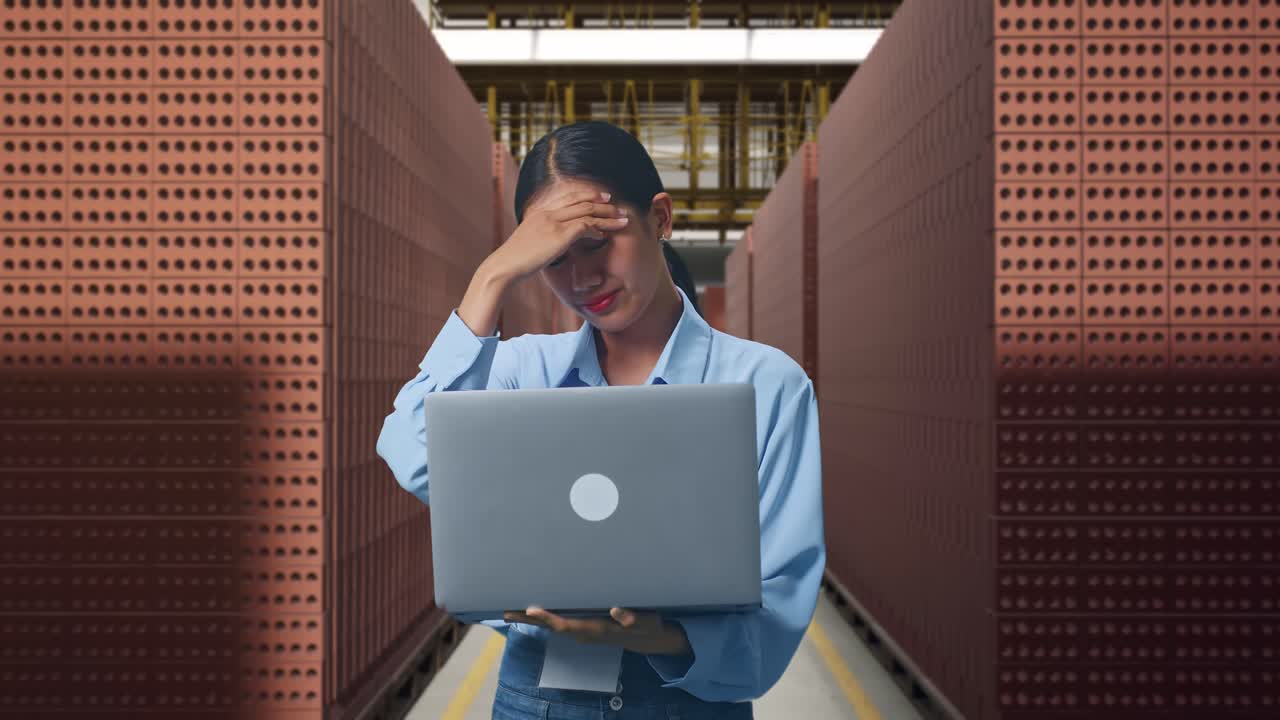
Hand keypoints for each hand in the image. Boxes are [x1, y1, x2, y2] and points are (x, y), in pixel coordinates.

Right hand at [486, 188, 629, 282]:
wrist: (504, 266)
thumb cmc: (515, 261)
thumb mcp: (528, 243)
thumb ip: (542, 237)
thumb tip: (549, 243)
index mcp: (540, 212)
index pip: (570, 197)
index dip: (589, 195)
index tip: (603, 197)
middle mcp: (548, 213)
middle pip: (582, 201)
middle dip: (604, 203)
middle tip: (619, 207)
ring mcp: (553, 222)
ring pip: (588, 213)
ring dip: (608, 217)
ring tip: (623, 220)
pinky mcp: (558, 235)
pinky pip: (585, 227)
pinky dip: (597, 230)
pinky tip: (605, 236)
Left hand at [503, 606, 690, 655]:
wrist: (647, 638)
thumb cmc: (647, 625)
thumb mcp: (647, 621)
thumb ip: (633, 617)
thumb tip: (617, 611)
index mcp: (597, 629)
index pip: (567, 625)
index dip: (548, 618)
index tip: (531, 610)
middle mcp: (585, 632)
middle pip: (552, 626)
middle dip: (528, 619)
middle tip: (505, 610)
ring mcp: (582, 631)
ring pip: (552, 625)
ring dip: (530, 619)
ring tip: (508, 609)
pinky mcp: (582, 626)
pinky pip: (558, 622)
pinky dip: (542, 617)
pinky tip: (530, 610)